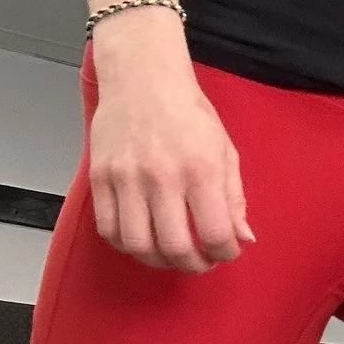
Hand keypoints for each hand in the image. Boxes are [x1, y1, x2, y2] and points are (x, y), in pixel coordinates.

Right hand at [85, 14, 252, 272]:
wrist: (143, 79)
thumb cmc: (188, 114)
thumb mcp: (225, 150)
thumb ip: (234, 198)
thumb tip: (243, 238)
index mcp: (200, 169)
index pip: (215, 233)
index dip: (225, 253)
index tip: (226, 251)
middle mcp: (162, 176)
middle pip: (175, 247)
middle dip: (194, 265)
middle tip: (201, 261)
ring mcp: (126, 178)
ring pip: (138, 244)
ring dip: (159, 260)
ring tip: (172, 254)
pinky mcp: (99, 177)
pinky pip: (107, 229)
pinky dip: (126, 245)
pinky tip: (143, 239)